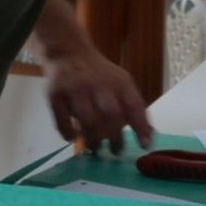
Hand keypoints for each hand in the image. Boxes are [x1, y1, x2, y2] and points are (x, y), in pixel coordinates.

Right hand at [38, 40, 155, 150]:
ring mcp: (75, 89)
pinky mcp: (55, 95)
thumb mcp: (121, 84)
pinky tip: (73, 137)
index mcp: (119, 82)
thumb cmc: (99, 76)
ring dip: (93, 140)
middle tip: (116, 151)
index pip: (134, 105)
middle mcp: (98, 84)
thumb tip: (149, 136)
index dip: (141, 126)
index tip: (145, 145)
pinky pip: (62, 120)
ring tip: (96, 149)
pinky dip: (68, 133)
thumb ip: (134, 108)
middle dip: (116, 137)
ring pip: (88, 120)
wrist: (68, 53)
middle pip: (111, 114)